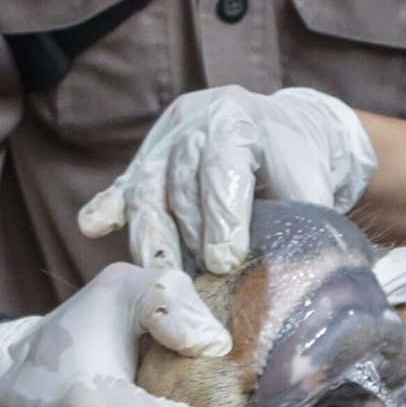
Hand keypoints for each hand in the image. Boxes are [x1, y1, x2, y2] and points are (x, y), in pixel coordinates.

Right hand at [77, 86, 377, 277]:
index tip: (226, 263)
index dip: (222, 217)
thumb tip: (302, 279)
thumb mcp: (312, 186)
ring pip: (146, 192)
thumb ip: (306, 222)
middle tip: (197, 288)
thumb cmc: (299, 165)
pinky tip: (92, 227)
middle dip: (188, 239)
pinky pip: (121, 186)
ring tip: (163, 284)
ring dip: (152, 242)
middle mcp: (192, 121)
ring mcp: (162, 140)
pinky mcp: (143, 160)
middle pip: (178, 184)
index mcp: (237, 118)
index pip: (222, 168)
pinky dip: (106, 209)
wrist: (280, 132)